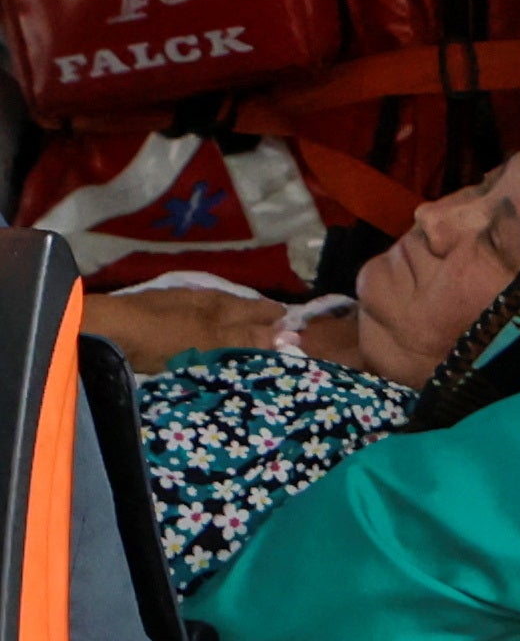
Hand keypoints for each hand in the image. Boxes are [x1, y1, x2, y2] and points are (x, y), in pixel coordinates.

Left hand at [84, 289, 281, 371]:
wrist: (104, 330)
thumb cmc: (163, 336)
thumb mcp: (211, 341)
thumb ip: (247, 339)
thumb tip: (291, 336)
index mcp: (220, 304)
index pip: (258, 308)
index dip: (276, 318)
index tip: (294, 328)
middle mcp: (202, 299)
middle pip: (238, 308)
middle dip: (256, 318)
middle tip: (273, 331)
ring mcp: (176, 305)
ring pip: (215, 313)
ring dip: (230, 324)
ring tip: (241, 336)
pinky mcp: (155, 316)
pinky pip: (194, 321)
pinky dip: (207, 329)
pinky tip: (202, 335)